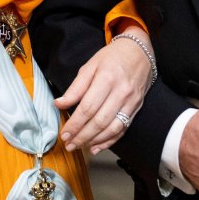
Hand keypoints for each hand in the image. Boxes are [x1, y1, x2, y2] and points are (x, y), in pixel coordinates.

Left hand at [57, 27, 153, 153]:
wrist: (139, 52)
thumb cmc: (112, 57)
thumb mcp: (90, 66)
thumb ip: (75, 87)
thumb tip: (59, 104)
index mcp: (107, 78)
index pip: (88, 107)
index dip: (75, 124)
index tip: (64, 134)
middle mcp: (121, 92)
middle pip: (99, 121)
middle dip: (82, 136)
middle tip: (69, 145)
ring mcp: (131, 101)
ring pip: (112, 128)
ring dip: (94, 141)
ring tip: (80, 146)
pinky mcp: (136, 108)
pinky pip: (123, 128)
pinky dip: (109, 141)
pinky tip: (97, 147)